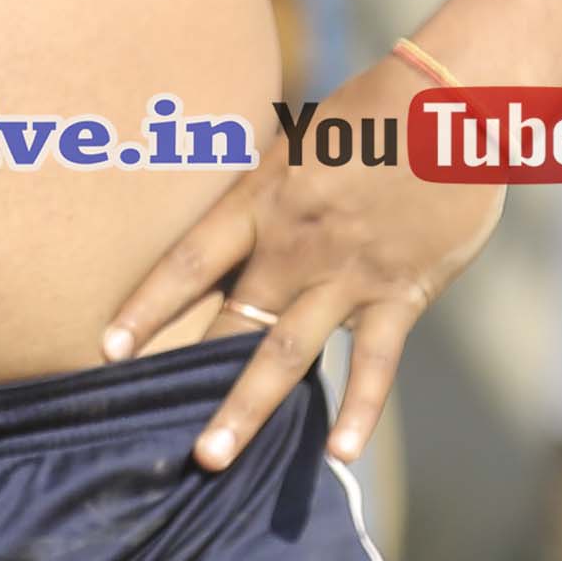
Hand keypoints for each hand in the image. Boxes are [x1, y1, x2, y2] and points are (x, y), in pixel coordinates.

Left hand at [98, 54, 505, 473]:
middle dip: (191, 375)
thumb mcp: (301, 139)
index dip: (147, 305)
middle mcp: (295, 244)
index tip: (109, 347)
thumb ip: (268, 188)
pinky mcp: (400, 292)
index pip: (189, 261)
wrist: (452, 102)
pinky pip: (375, 362)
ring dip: (248, 408)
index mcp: (264, 199)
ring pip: (288, 353)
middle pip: (232, 320)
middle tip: (154, 427)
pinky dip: (361, 410)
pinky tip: (339, 454)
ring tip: (214, 458)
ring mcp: (346, 273)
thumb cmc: (376, 111)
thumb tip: (236, 217)